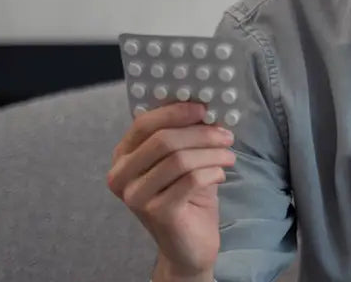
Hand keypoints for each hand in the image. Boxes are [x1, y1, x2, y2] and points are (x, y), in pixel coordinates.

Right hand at [107, 102, 235, 279]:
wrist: (188, 245)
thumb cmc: (186, 197)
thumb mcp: (183, 160)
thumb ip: (185, 135)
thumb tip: (204, 106)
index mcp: (123, 157)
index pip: (144, 124)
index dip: (175, 111)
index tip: (204, 108)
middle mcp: (121, 176)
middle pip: (163, 140)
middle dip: (201, 133)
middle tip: (226, 135)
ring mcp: (136, 197)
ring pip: (180, 160)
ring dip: (212, 153)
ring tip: (229, 156)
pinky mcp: (157, 213)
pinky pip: (191, 180)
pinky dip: (213, 173)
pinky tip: (221, 176)